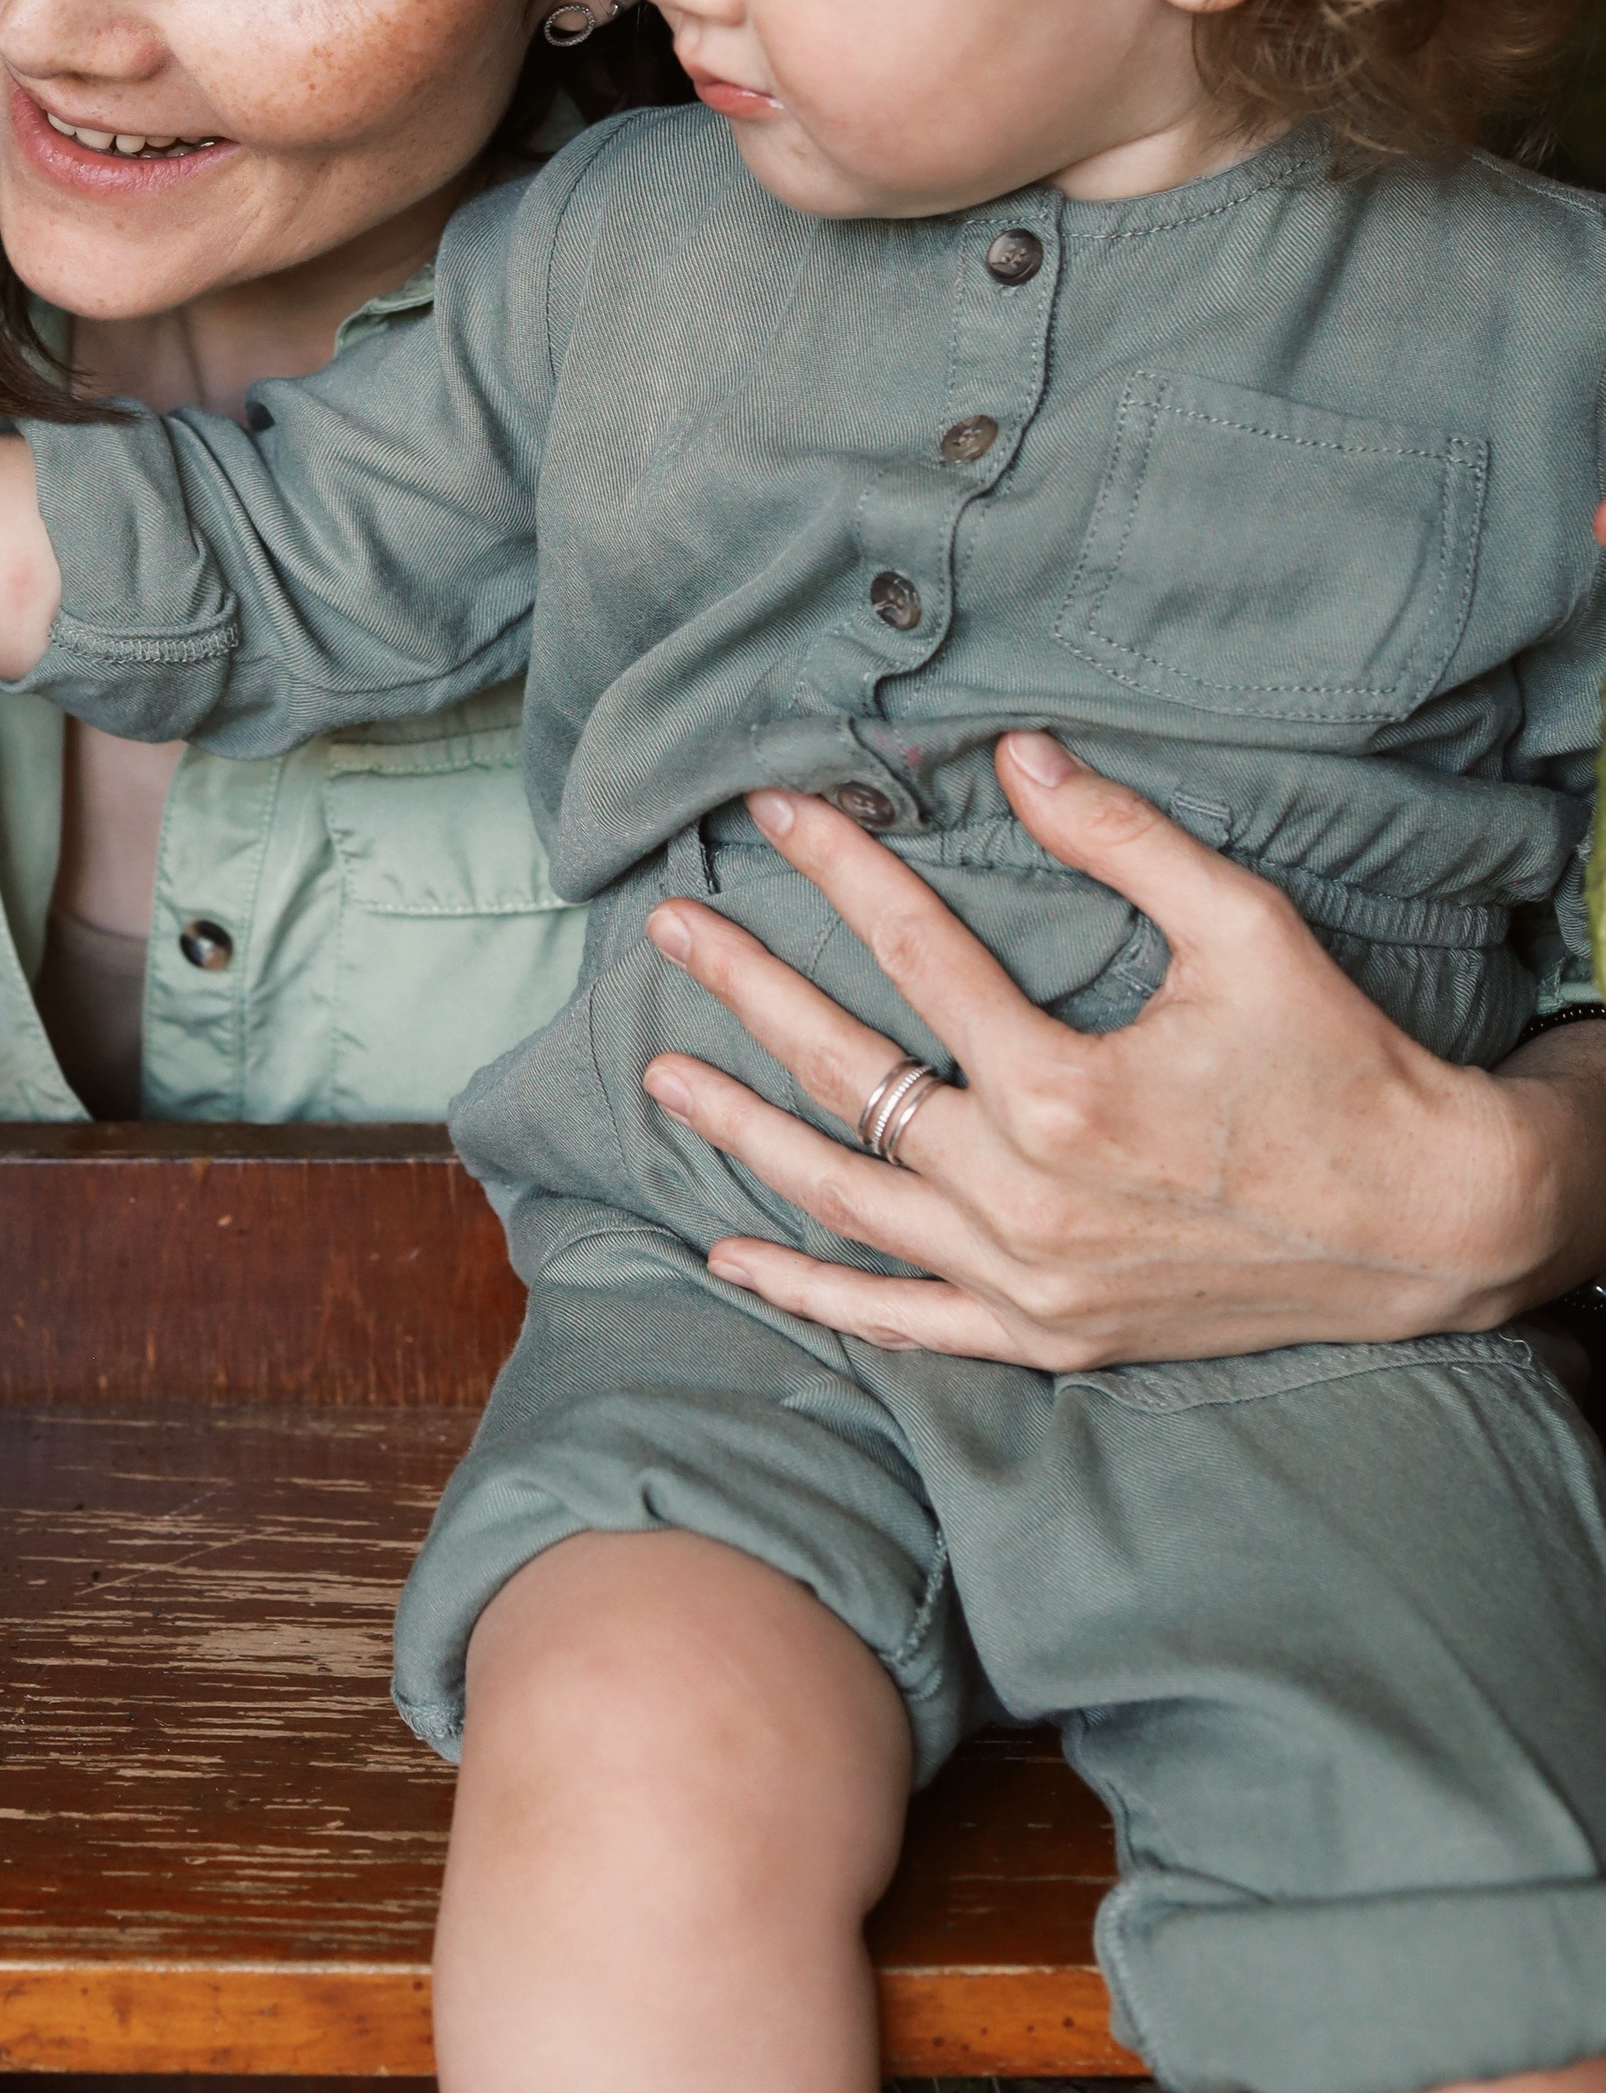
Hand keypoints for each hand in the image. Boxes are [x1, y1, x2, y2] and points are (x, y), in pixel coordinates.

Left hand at [640, 730, 1570, 1367]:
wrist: (1431, 1228)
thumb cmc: (1340, 1067)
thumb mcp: (1243, 927)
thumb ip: (1120, 839)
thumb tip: (1015, 755)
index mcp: (1066, 1089)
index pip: (915, 953)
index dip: (838, 869)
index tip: (772, 812)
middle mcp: (1026, 1196)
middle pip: (846, 1074)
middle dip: (747, 990)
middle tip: (667, 929)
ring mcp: (1027, 1281)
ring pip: (846, 1199)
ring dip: (743, 1132)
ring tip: (662, 1075)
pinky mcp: (1045, 1337)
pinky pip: (898, 1322)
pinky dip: (809, 1292)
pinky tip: (730, 1255)